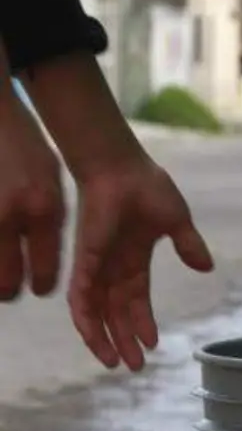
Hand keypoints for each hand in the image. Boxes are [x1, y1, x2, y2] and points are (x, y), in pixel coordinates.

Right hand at [0, 81, 64, 298]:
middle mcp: (9, 218)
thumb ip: (45, 215)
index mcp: (42, 208)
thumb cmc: (20, 142)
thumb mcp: (47, 176)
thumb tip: (35, 251)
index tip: (37, 288)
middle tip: (8, 288)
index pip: (44, 267)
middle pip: (5, 283)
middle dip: (7, 288)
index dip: (40, 283)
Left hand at [70, 157, 212, 370]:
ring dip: (104, 338)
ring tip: (114, 362)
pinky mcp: (86, 262)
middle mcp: (113, 268)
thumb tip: (207, 268)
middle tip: (134, 367)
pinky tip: (94, 337)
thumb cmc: (147, 187)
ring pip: (97, 313)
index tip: (154, 344)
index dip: (144, 323)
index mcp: (134, 260)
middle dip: (125, 341)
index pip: (137, 300)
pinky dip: (86, 319)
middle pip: (117, 314)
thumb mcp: (176, 221)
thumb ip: (188, 245)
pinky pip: (80, 298)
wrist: (121, 169)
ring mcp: (97, 266)